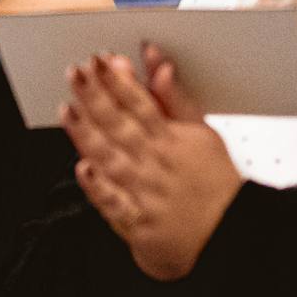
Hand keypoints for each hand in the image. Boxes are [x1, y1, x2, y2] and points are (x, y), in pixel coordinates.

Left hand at [63, 49, 245, 281]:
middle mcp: (153, 163)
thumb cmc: (214, 186)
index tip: (102, 61)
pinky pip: (114, 203)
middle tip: (77, 73)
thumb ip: (176, 99)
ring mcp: (143, 192)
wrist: (228, 236)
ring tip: (69, 110)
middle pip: (120, 125)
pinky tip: (83, 168)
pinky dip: (98, 186)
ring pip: (111, 158)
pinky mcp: (136, 221)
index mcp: (170, 140)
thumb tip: (160, 65)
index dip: (119, 80)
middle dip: (95, 96)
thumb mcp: (203, 135)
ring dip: (87, 133)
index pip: (141, 103)